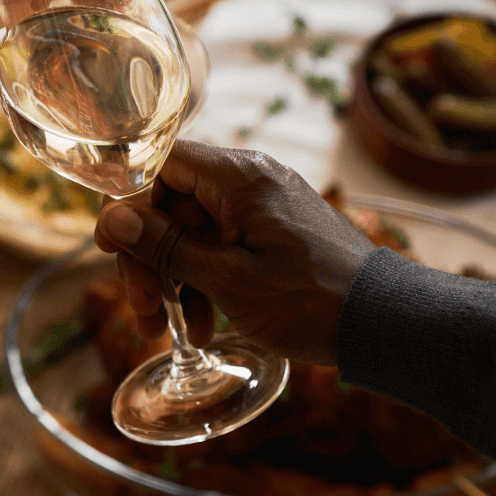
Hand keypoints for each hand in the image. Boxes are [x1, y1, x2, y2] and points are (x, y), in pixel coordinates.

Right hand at [92, 142, 373, 364]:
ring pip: (192, 232)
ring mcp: (264, 209)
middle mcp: (251, 182)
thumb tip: (113, 219)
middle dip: (147, 258)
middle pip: (171, 204)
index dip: (126, 204)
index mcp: (240, 177)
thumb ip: (166, 247)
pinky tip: (202, 327)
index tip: (108, 249)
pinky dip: (204, 283)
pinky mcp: (275, 236)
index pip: (159, 165)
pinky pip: (222, 247)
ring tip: (165, 330)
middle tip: (141, 309)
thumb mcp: (228, 279)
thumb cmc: (312, 299)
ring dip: (172, 279)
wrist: (387, 324)